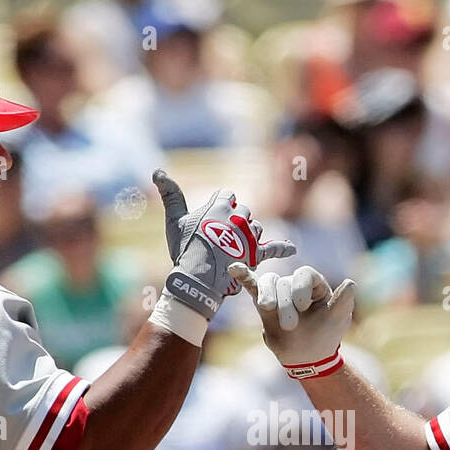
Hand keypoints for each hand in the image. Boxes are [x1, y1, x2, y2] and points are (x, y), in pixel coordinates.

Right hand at [152, 170, 294, 319]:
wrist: (197, 278)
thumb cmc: (184, 249)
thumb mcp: (175, 220)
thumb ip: (170, 194)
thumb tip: (157, 170)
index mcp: (220, 206)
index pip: (227, 195)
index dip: (221, 206)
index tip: (213, 220)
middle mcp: (238, 217)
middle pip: (243, 211)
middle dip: (235, 221)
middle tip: (222, 238)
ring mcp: (250, 235)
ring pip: (256, 227)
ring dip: (249, 234)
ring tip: (235, 247)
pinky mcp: (257, 254)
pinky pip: (273, 248)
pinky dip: (283, 248)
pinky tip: (292, 248)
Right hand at [227, 262, 356, 379]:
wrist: (307, 358)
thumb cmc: (325, 337)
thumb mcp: (338, 320)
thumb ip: (344, 301)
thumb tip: (350, 283)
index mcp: (315, 285)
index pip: (304, 274)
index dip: (301, 287)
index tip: (302, 307)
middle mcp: (295, 285)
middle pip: (285, 282)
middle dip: (285, 303)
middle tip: (290, 326)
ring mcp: (279, 293)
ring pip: (268, 284)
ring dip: (267, 295)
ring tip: (268, 309)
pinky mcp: (263, 303)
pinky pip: (252, 286)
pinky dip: (244, 276)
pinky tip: (234, 268)